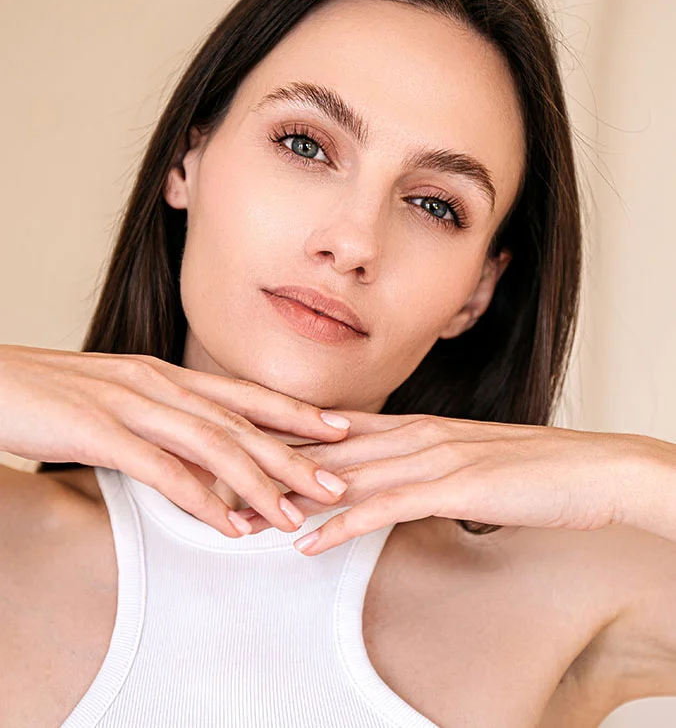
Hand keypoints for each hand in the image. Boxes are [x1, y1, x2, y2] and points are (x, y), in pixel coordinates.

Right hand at [0, 344, 349, 537]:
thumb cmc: (51, 395)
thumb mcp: (117, 401)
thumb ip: (159, 422)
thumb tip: (196, 457)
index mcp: (164, 375)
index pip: (242, 394)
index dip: (294, 412)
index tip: (339, 429)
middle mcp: (157, 384)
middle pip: (240, 421)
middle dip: (293, 453)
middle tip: (337, 481)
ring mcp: (130, 404)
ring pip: (211, 444)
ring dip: (257, 483)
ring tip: (293, 516)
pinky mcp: (99, 431)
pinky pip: (161, 469)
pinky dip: (200, 499)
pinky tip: (228, 525)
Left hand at [237, 410, 667, 554]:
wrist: (591, 468)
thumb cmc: (530, 469)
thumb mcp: (465, 461)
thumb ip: (424, 466)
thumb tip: (390, 482)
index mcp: (416, 426)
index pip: (336, 432)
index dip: (287, 441)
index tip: (243, 454)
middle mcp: (416, 434)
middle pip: (328, 450)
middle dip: (273, 467)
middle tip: (222, 482)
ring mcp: (433, 456)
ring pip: (347, 475)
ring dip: (293, 495)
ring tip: (244, 515)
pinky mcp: (453, 484)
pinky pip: (386, 506)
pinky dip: (343, 523)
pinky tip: (308, 541)